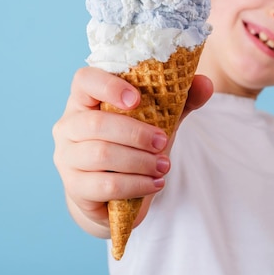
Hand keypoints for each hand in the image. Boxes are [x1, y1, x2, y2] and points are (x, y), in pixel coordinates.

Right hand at [52, 67, 211, 237]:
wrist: (113, 194)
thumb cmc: (132, 146)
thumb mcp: (157, 120)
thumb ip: (180, 100)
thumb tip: (206, 83)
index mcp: (85, 100)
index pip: (85, 80)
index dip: (108, 86)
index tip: (136, 99)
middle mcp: (68, 125)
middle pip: (96, 123)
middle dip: (136, 133)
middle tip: (163, 141)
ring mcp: (67, 157)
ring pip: (101, 155)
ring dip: (140, 161)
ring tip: (164, 166)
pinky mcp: (75, 187)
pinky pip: (106, 185)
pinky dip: (136, 184)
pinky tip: (155, 183)